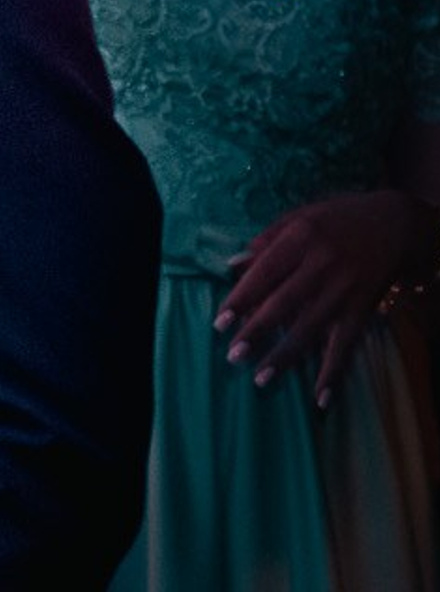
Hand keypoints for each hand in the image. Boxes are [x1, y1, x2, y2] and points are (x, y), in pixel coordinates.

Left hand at [219, 190, 433, 404]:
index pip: (264, 273)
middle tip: (234, 356)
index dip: (241, 299)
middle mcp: (322, 265)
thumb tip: (232, 266)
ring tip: (262, 379)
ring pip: (312, 329)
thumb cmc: (335, 218)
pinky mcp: (363, 310)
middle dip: (257, 332)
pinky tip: (321, 397)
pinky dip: (334, 372)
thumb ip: (264, 241)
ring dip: (286, 357)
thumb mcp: (296, 217)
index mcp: (300, 238)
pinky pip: (346, 345)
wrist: (394, 224)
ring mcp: (345, 290)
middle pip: (284, 304)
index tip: (220, 323)